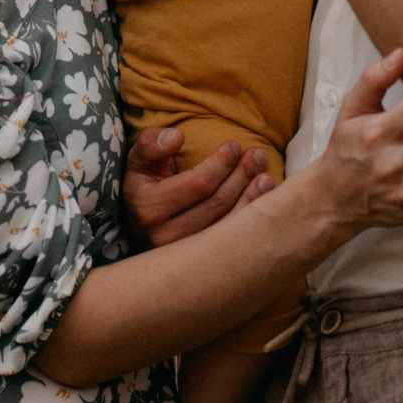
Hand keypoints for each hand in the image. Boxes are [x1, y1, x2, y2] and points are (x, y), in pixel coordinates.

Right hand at [123, 126, 274, 246]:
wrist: (138, 226)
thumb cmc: (143, 186)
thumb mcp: (138, 161)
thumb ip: (152, 145)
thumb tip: (177, 137)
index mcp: (148, 208)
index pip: (199, 183)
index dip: (221, 162)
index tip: (234, 145)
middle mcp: (164, 236)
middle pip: (218, 202)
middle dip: (242, 174)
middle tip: (257, 154)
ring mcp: (184, 255)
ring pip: (230, 222)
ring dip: (253, 195)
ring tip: (264, 174)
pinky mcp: (200, 265)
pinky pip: (234, 240)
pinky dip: (252, 216)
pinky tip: (263, 196)